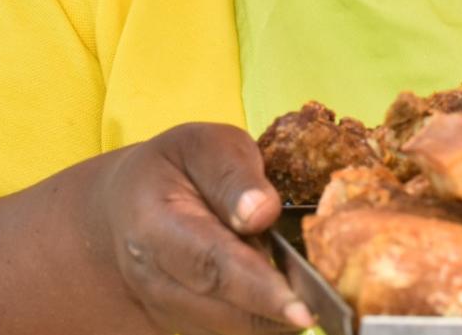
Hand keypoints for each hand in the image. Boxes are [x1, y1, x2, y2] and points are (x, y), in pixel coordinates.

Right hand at [92, 123, 313, 334]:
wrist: (129, 201)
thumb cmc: (176, 166)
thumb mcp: (203, 145)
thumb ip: (232, 175)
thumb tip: (261, 211)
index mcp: (155, 224)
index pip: (211, 264)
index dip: (259, 289)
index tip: (302, 308)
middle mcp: (153, 277)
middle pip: (223, 308)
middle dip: (279, 314)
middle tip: (331, 306)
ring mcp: (164, 307)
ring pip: (229, 328)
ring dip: (275, 320)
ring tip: (315, 292)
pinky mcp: (180, 322)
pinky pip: (229, 330)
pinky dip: (265, 321)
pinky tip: (291, 297)